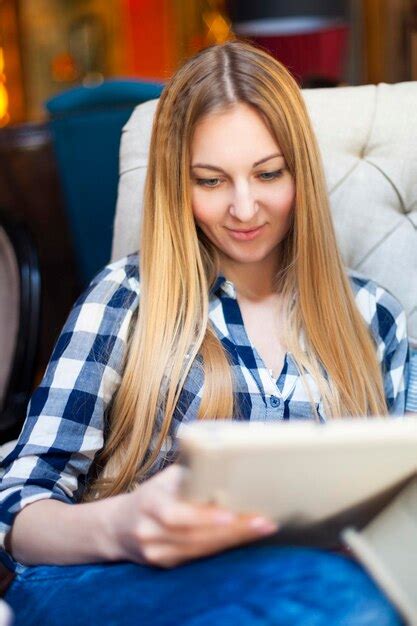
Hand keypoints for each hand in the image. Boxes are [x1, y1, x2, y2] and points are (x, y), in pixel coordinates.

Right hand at [112, 464, 277, 567]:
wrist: (117, 527)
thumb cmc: (150, 495)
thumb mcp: (164, 479)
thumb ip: (191, 474)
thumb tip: (226, 459)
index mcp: (148, 504)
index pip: (175, 516)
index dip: (203, 517)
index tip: (231, 513)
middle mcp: (149, 533)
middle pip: (195, 536)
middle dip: (232, 530)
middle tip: (263, 522)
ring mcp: (156, 554)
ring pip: (199, 550)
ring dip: (233, 541)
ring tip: (261, 529)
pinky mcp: (166, 565)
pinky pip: (198, 557)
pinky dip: (222, 548)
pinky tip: (243, 538)